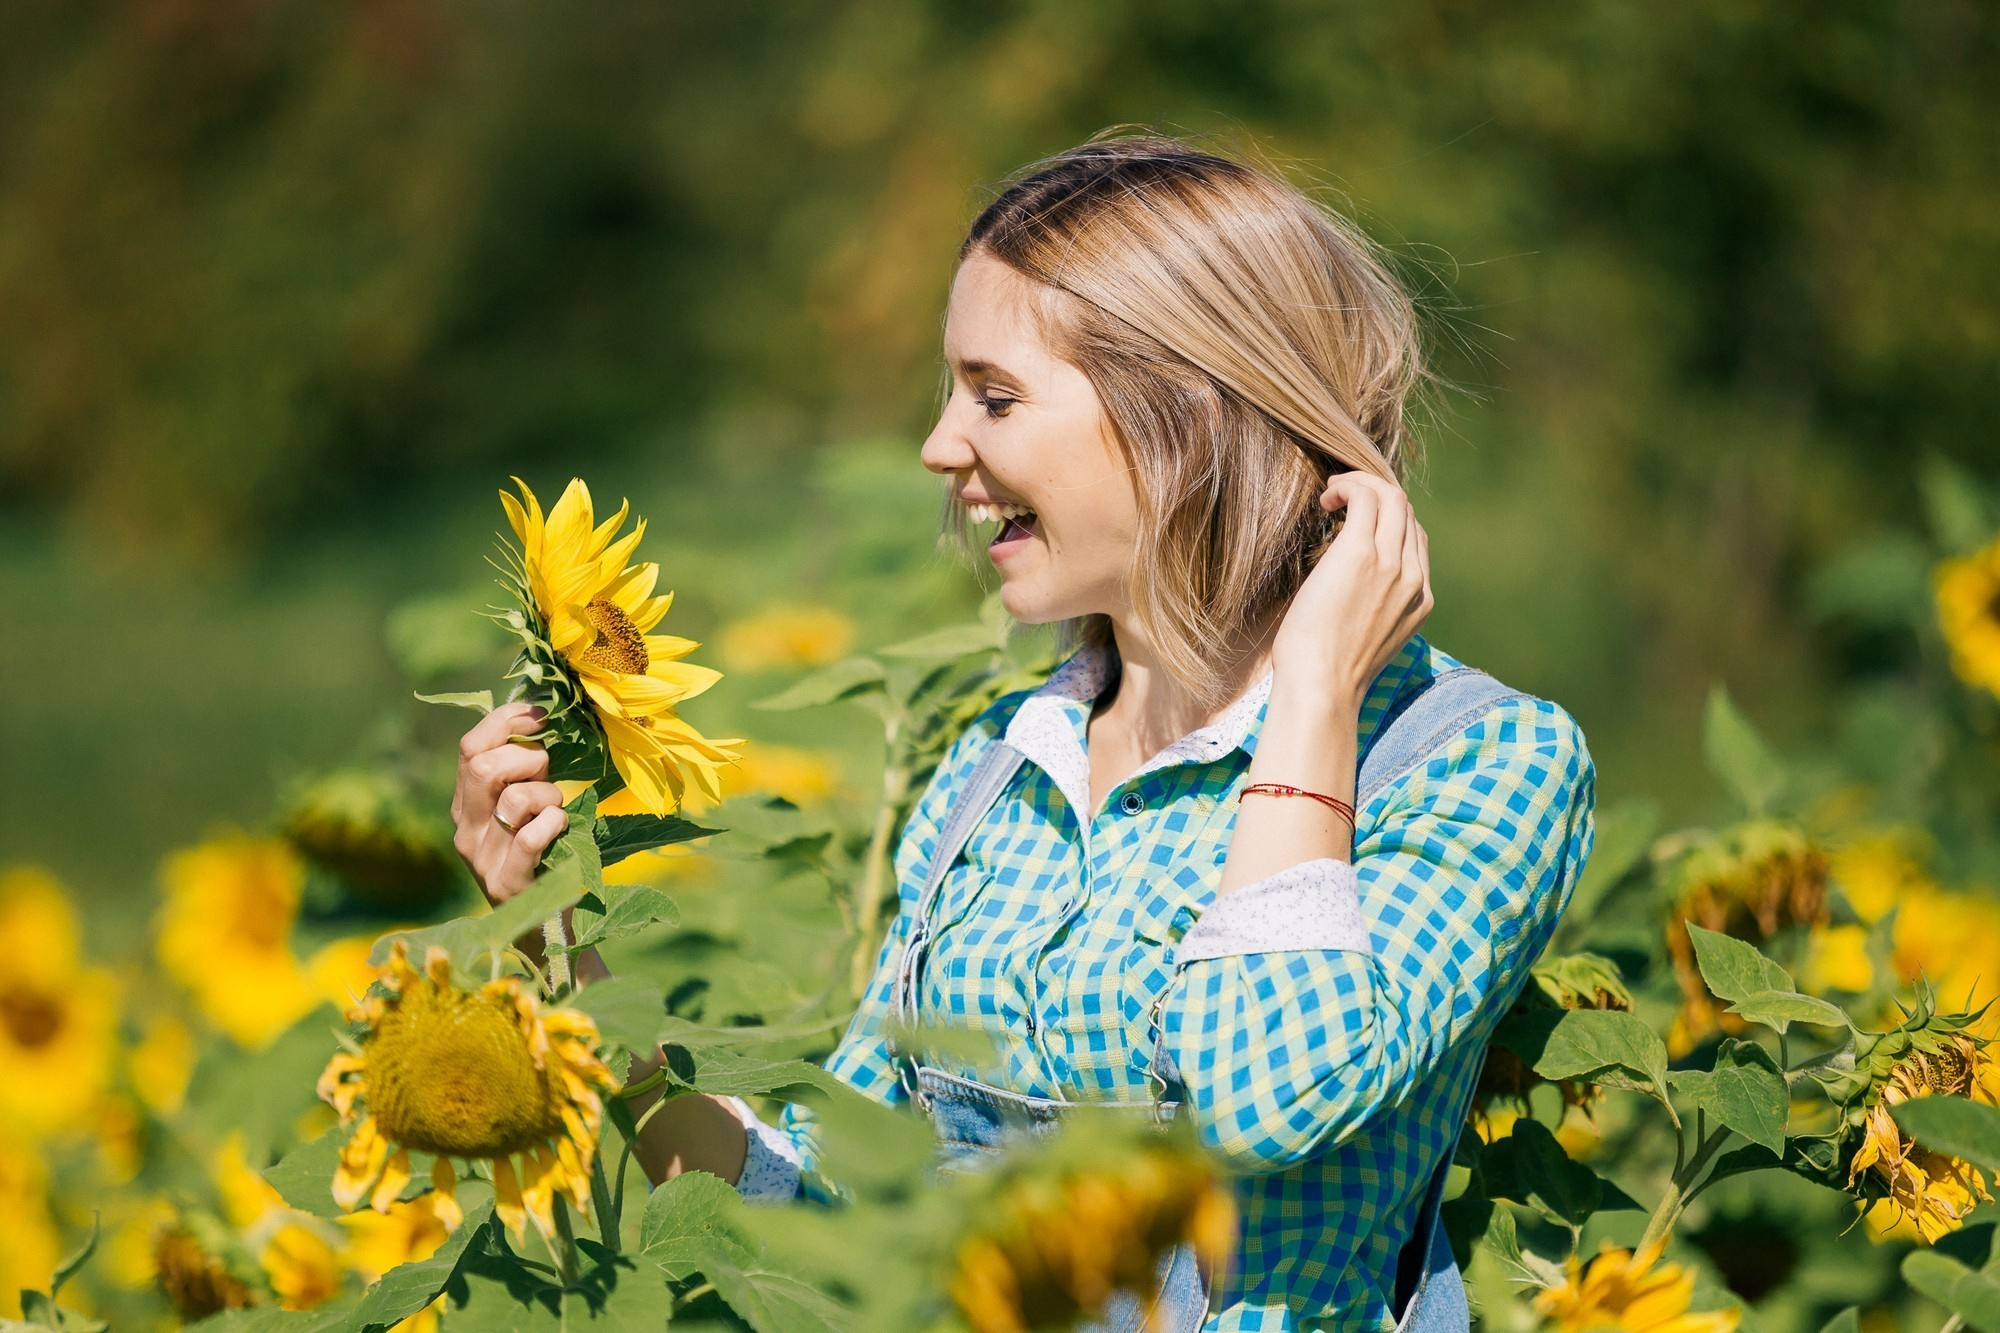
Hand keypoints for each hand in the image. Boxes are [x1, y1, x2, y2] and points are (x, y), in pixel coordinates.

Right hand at [450, 701, 568, 905]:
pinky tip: (559, 828)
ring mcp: (483, 859)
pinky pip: (531, 836)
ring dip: (549, 796)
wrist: (542, 924)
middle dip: (528, 758)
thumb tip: (539, 714)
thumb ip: (522, 771)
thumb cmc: (542, 854)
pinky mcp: (508, 884)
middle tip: (548, 775)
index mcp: (465, 805)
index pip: (470, 747)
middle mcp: (466, 829)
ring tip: (555, 812)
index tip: (540, 716)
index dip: (506, 721)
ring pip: (515, 800)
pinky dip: (554, 823)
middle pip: (484, 767)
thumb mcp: (523, 807)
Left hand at [1270, 471, 1432, 704]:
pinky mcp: (1361, 553)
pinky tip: (1326, 498)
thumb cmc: (1328, 670)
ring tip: (1332, 492)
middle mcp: (1414, 577)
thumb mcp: (1368, 638)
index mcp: (1420, 599)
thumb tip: (1350, 590)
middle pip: (1407, 512)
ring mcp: (1393, 564)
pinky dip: (1348, 486)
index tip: (1355, 517)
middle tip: (1341, 496)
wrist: (1323, 686)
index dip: (1387, 519)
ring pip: (1392, 497)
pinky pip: (1366, 498)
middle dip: (1375, 493)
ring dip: (1360, 484)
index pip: (1415, 538)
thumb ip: (1375, 608)